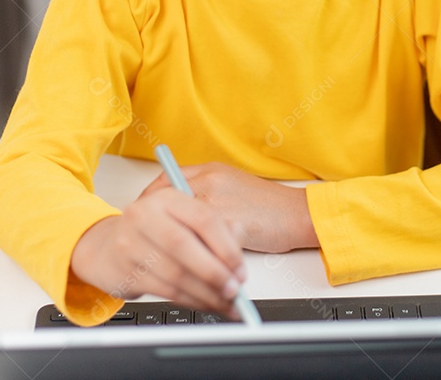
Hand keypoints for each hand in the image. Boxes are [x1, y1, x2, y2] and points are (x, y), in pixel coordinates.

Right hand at [70, 186, 246, 316]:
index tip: (241, 268)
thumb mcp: (183, 220)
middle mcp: (145, 215)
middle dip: (215, 272)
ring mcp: (130, 242)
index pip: (203, 218)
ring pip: (175, 272)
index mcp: (167, 197)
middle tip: (235, 289)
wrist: (106, 247)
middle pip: (185, 245)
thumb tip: (238, 253)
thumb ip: (215, 229)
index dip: (226, 247)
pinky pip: (165, 290)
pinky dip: (191, 300)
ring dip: (206, 292)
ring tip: (226, 302)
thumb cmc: (154, 232)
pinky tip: (205, 303)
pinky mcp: (123, 269)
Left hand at [140, 162, 318, 253]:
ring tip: (164, 262)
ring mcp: (219, 201)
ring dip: (170, 248)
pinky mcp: (231, 223)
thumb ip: (204, 193)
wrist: (300, 214)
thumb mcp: (231, 188)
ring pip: (181, 227)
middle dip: (152, 227)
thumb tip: (175, 211)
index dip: (149, 202)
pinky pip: (203, 246)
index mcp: (209, 170)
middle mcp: (210, 181)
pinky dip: (196, 260)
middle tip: (145, 245)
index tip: (140, 216)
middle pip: (165, 204)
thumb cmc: (269, 206)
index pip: (165, 182)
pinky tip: (192, 270)